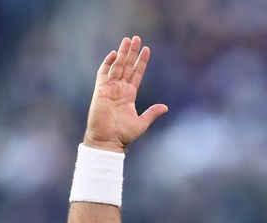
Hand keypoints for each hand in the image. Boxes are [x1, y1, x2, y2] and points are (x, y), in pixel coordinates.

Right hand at [83, 36, 167, 152]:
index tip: (146, 49)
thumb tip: (165, 107)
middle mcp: (119, 89)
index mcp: (129, 94)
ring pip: (117, 66)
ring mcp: (110, 89)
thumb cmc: (123, 135)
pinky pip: (103, 74)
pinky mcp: (101, 91)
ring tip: (128, 40)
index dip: (141, 62)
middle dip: (132, 52)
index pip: (136, 73)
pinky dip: (108, 63)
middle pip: (127, 66)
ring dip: (122, 53)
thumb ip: (152, 113)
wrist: (108, 141)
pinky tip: (115, 54)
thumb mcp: (142, 123)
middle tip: (136, 38)